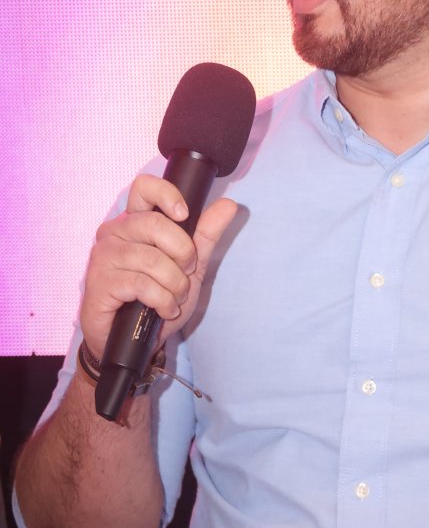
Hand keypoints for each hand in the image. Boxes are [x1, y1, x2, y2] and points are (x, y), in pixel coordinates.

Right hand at [81, 173, 237, 357]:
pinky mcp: (100, 282)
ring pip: (152, 259)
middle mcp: (114, 232)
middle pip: (156, 225)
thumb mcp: (189, 266)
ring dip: (174, 285)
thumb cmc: (155, 298)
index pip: (144, 187)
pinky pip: (142, 284)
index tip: (184, 216)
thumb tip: (229, 204)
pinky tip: (164, 310)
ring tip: (174, 297)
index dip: (167, 196)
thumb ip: (206, 235)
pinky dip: (162, 300)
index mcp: (135, 221)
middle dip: (183, 254)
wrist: (131, 340)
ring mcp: (104, 256)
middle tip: (185, 273)